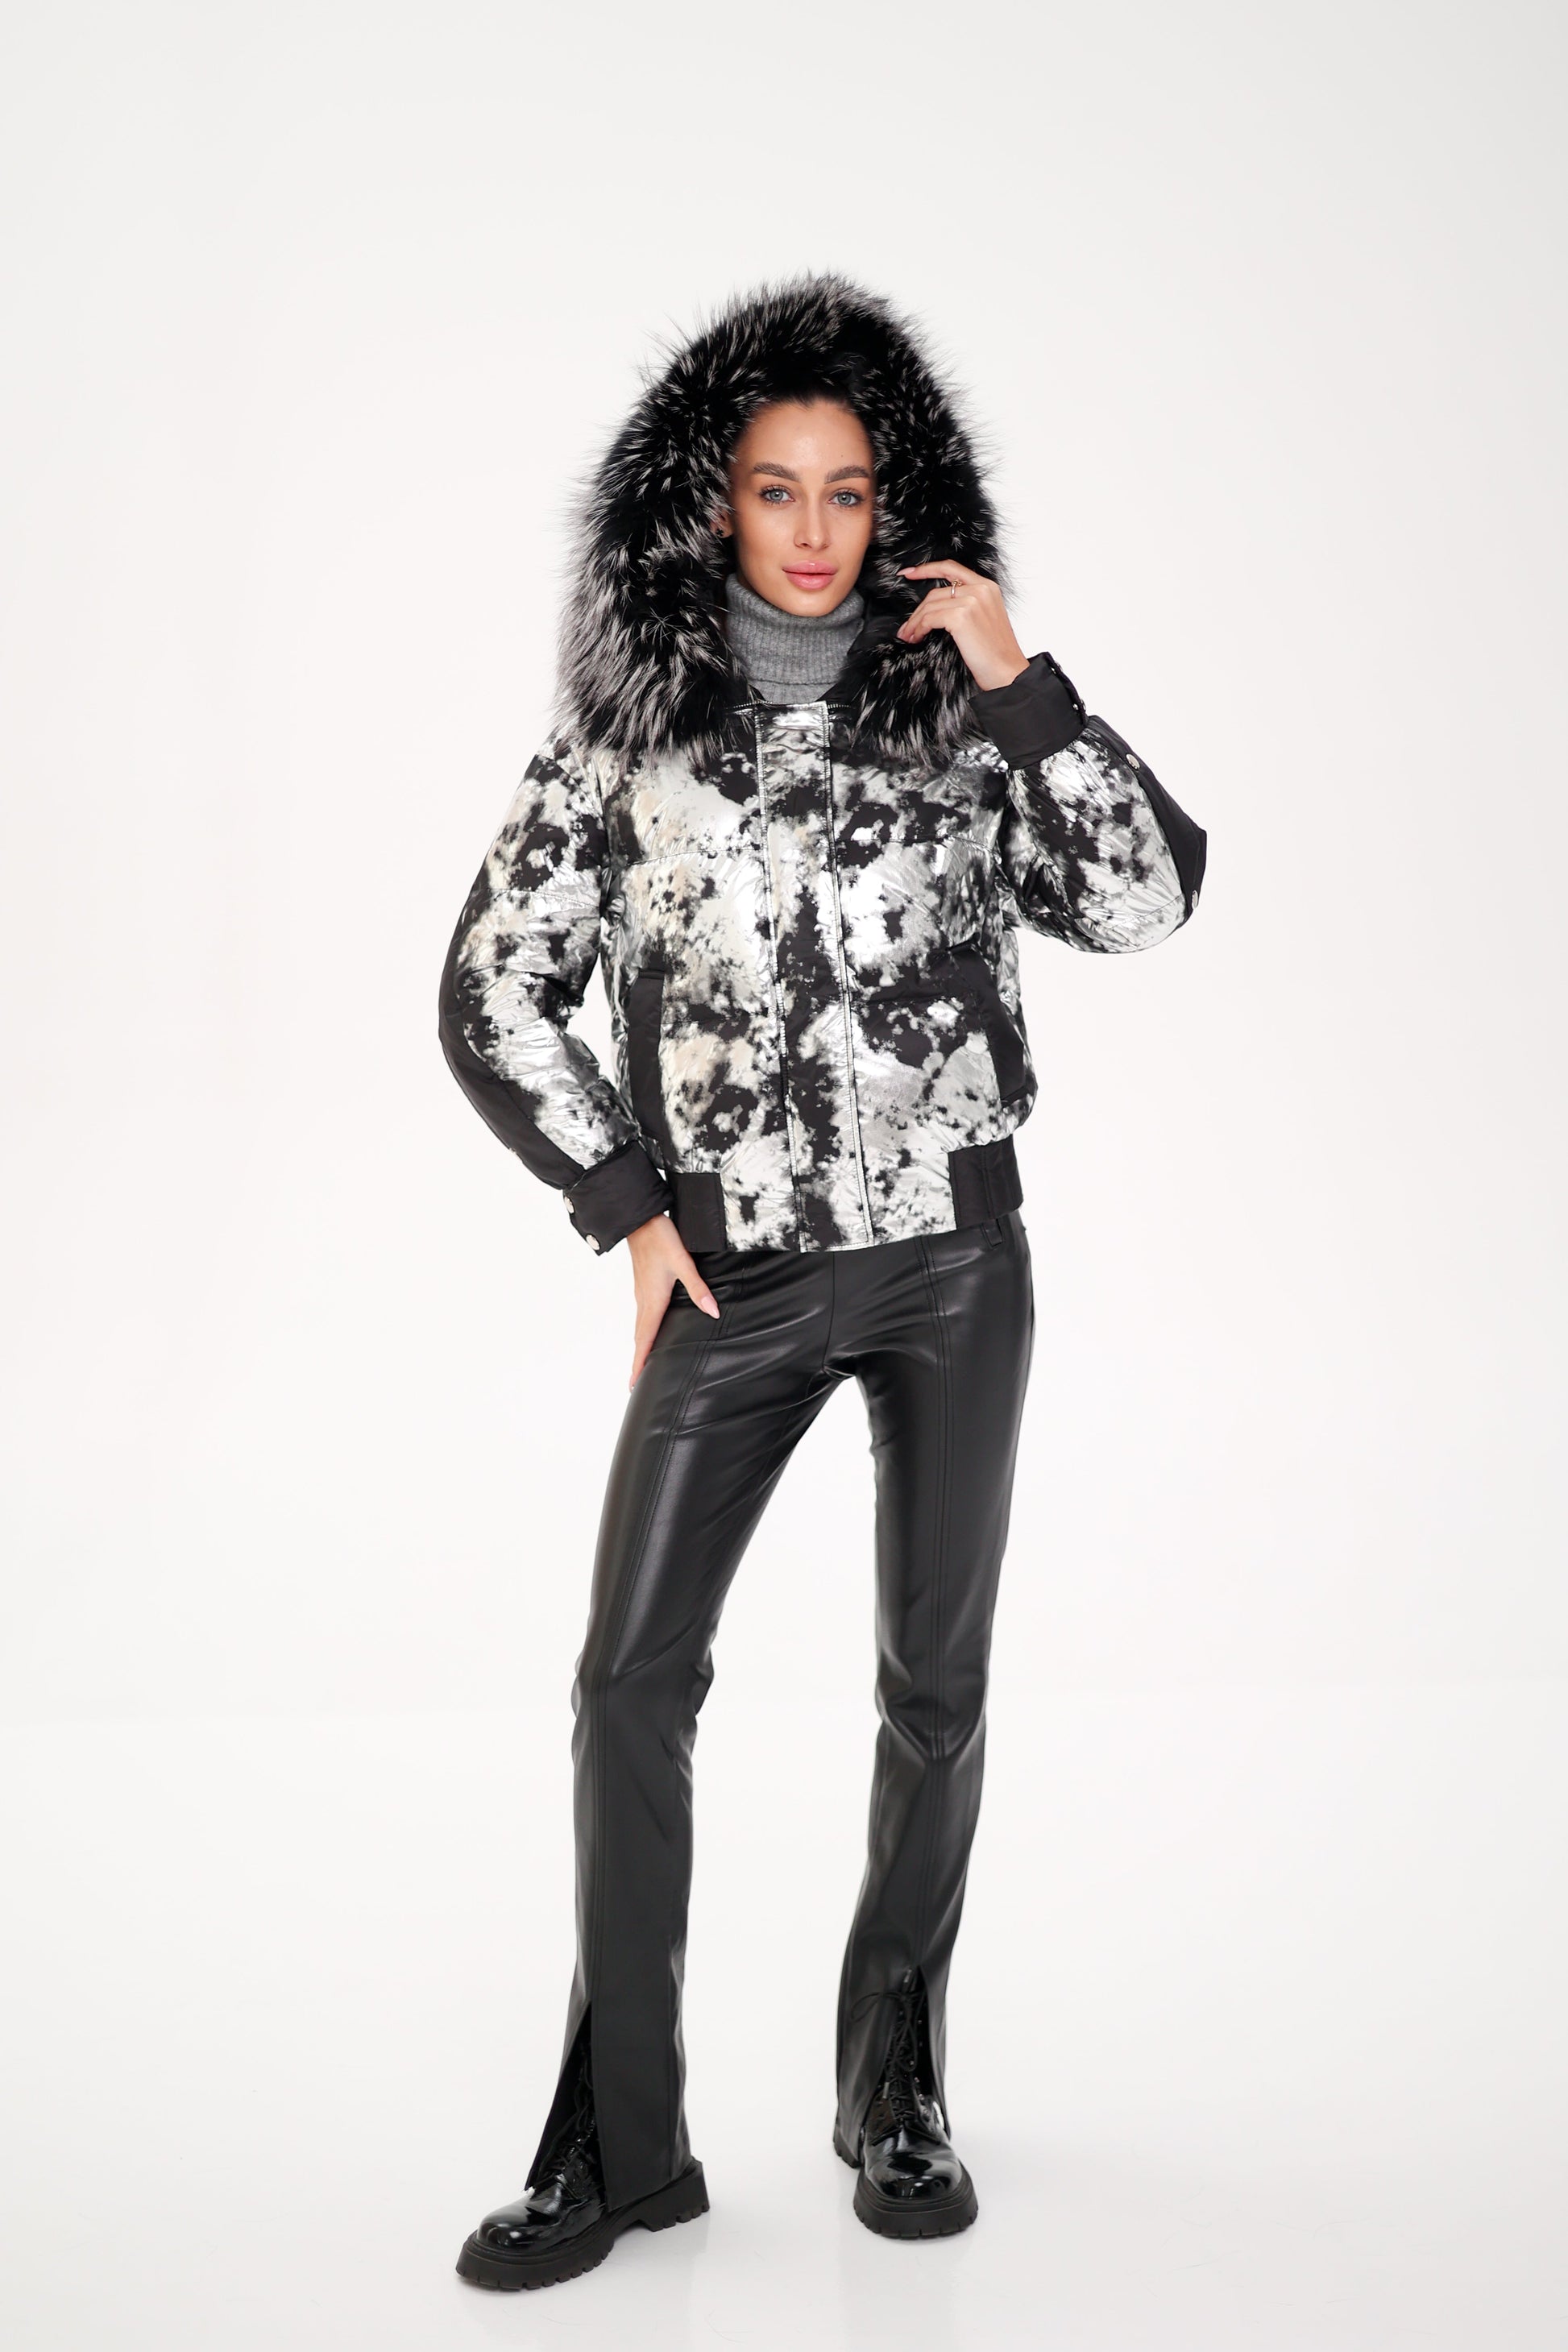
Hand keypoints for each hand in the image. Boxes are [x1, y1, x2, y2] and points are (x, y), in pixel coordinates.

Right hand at [626, 1213, 718, 1388]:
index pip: (645, 1339)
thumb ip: (698, 1288)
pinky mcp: (642, 1285)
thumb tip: (713, 1312)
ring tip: (641, 1363)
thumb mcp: (683, 1262)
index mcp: (653, 1300)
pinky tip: (648, 1331)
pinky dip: (642, 1331)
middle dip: (637, 1361)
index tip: (634, 1382)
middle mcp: (644, 1300)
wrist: (639, 1219)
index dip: (640, 1362)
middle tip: (634, 1382)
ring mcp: (641, 1293)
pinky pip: (641, 1315)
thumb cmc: (660, 1239)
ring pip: (639, 1327)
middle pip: (639, 1338)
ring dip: (639, 1346)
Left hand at [896, 561, 1028, 691]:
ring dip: (914, 623)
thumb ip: (968, 604)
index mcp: (987, 587)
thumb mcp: (986, 618)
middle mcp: (980, 589)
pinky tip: (917, 638)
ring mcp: (971, 601)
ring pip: (929, 606)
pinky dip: (919, 629)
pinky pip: (929, 619)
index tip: (909, 573)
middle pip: (936, 592)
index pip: (951, 568)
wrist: (1008, 671)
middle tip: (906, 627)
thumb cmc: (996, 652)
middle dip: (917, 611)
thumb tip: (937, 608)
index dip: (927, 569)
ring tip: (909, 636)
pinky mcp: (961, 616)